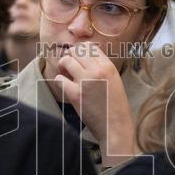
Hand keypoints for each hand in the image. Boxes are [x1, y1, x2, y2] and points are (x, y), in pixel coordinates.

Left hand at [54, 43, 136, 165]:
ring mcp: (86, 81)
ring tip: (66, 76)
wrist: (116, 127)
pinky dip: (59, 83)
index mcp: (108, 66)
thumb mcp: (115, 80)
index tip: (78, 62)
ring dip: (63, 67)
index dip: (80, 52)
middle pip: (76, 51)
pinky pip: (59, 79)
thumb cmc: (115, 106)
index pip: (89, 47)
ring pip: (66, 61)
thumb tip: (86, 56)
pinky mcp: (76, 94)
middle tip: (69, 69)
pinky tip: (66, 89)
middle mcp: (97, 70)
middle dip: (70, 58)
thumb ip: (102, 68)